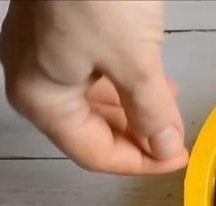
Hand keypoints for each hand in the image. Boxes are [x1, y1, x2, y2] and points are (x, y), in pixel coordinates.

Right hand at [0, 0, 187, 174]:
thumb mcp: (134, 61)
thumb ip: (151, 111)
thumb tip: (167, 148)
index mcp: (42, 97)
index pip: (93, 153)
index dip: (140, 164)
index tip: (179, 160)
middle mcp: (36, 80)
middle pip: (92, 130)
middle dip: (139, 138)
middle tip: (178, 140)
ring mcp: (47, 54)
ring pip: (95, 103)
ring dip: (136, 112)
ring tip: (171, 110)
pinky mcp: (64, 32)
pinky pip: (95, 75)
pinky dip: (127, 85)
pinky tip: (154, 83)